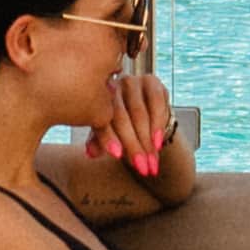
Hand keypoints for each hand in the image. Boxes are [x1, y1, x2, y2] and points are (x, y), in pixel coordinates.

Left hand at [93, 64, 185, 184]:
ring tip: (151, 163)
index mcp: (95, 100)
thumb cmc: (121, 126)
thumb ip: (99, 142)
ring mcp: (131, 83)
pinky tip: (158, 142)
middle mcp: (112, 88)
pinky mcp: (151, 81)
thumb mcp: (108, 134)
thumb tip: (90, 153)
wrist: (145, 114)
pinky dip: (158, 124)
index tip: (117, 156)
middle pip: (121, 118)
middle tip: (141, 168)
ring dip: (147, 141)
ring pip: (139, 113)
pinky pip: (156, 103)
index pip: (100, 121)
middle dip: (133, 146)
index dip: (107, 139)